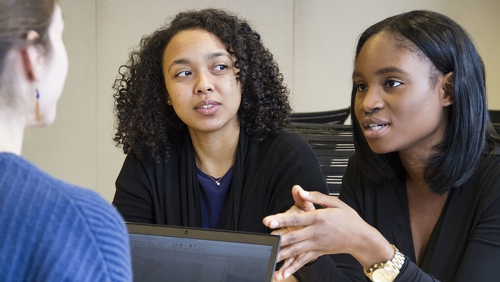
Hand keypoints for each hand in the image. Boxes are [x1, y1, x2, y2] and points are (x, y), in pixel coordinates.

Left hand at [263, 185, 378, 279]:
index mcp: (318, 218)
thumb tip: (300, 190)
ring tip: (269, 258)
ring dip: (281, 255)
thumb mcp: (335, 203)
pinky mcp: (317, 253)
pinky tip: (282, 273)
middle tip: (266, 241)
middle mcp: (315, 233)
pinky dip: (292, 268)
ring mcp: (316, 244)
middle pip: (294, 236)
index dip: (282, 220)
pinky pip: (303, 261)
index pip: (297, 218)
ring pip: (295, 251)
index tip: (269, 221)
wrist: (361, 239)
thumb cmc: (349, 219)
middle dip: (278, 239)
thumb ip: (316, 197)